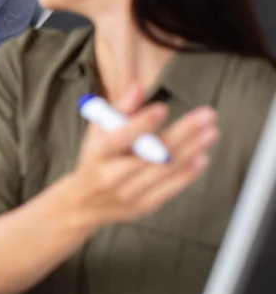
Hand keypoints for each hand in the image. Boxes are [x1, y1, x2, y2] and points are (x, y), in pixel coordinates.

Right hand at [65, 85, 216, 229]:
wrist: (83, 203)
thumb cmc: (95, 160)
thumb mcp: (98, 132)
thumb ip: (119, 110)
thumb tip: (138, 87)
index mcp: (98, 154)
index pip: (120, 137)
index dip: (141, 123)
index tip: (163, 108)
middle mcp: (112, 175)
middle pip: (150, 154)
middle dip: (182, 133)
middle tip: (206, 116)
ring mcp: (128, 193)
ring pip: (164, 170)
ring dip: (191, 150)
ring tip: (210, 132)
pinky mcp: (143, 206)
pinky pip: (169, 189)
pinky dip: (187, 173)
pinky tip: (202, 157)